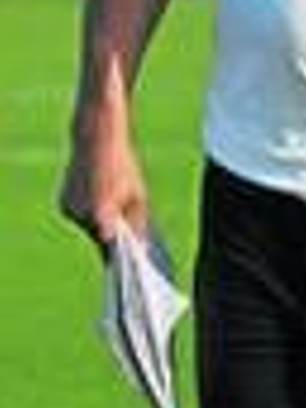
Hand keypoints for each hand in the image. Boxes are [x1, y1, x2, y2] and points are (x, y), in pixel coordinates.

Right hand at [59, 114, 148, 248]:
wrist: (96, 141)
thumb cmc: (122, 169)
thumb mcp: (137, 197)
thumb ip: (138, 224)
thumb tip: (141, 247)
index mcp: (100, 216)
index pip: (109, 248)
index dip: (119, 256)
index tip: (127, 267)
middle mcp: (81, 216)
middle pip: (98, 237)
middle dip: (111, 237)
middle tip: (125, 239)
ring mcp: (68, 210)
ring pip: (88, 226)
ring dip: (99, 223)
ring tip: (113, 210)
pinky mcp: (62, 204)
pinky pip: (79, 216)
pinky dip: (89, 213)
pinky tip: (98, 200)